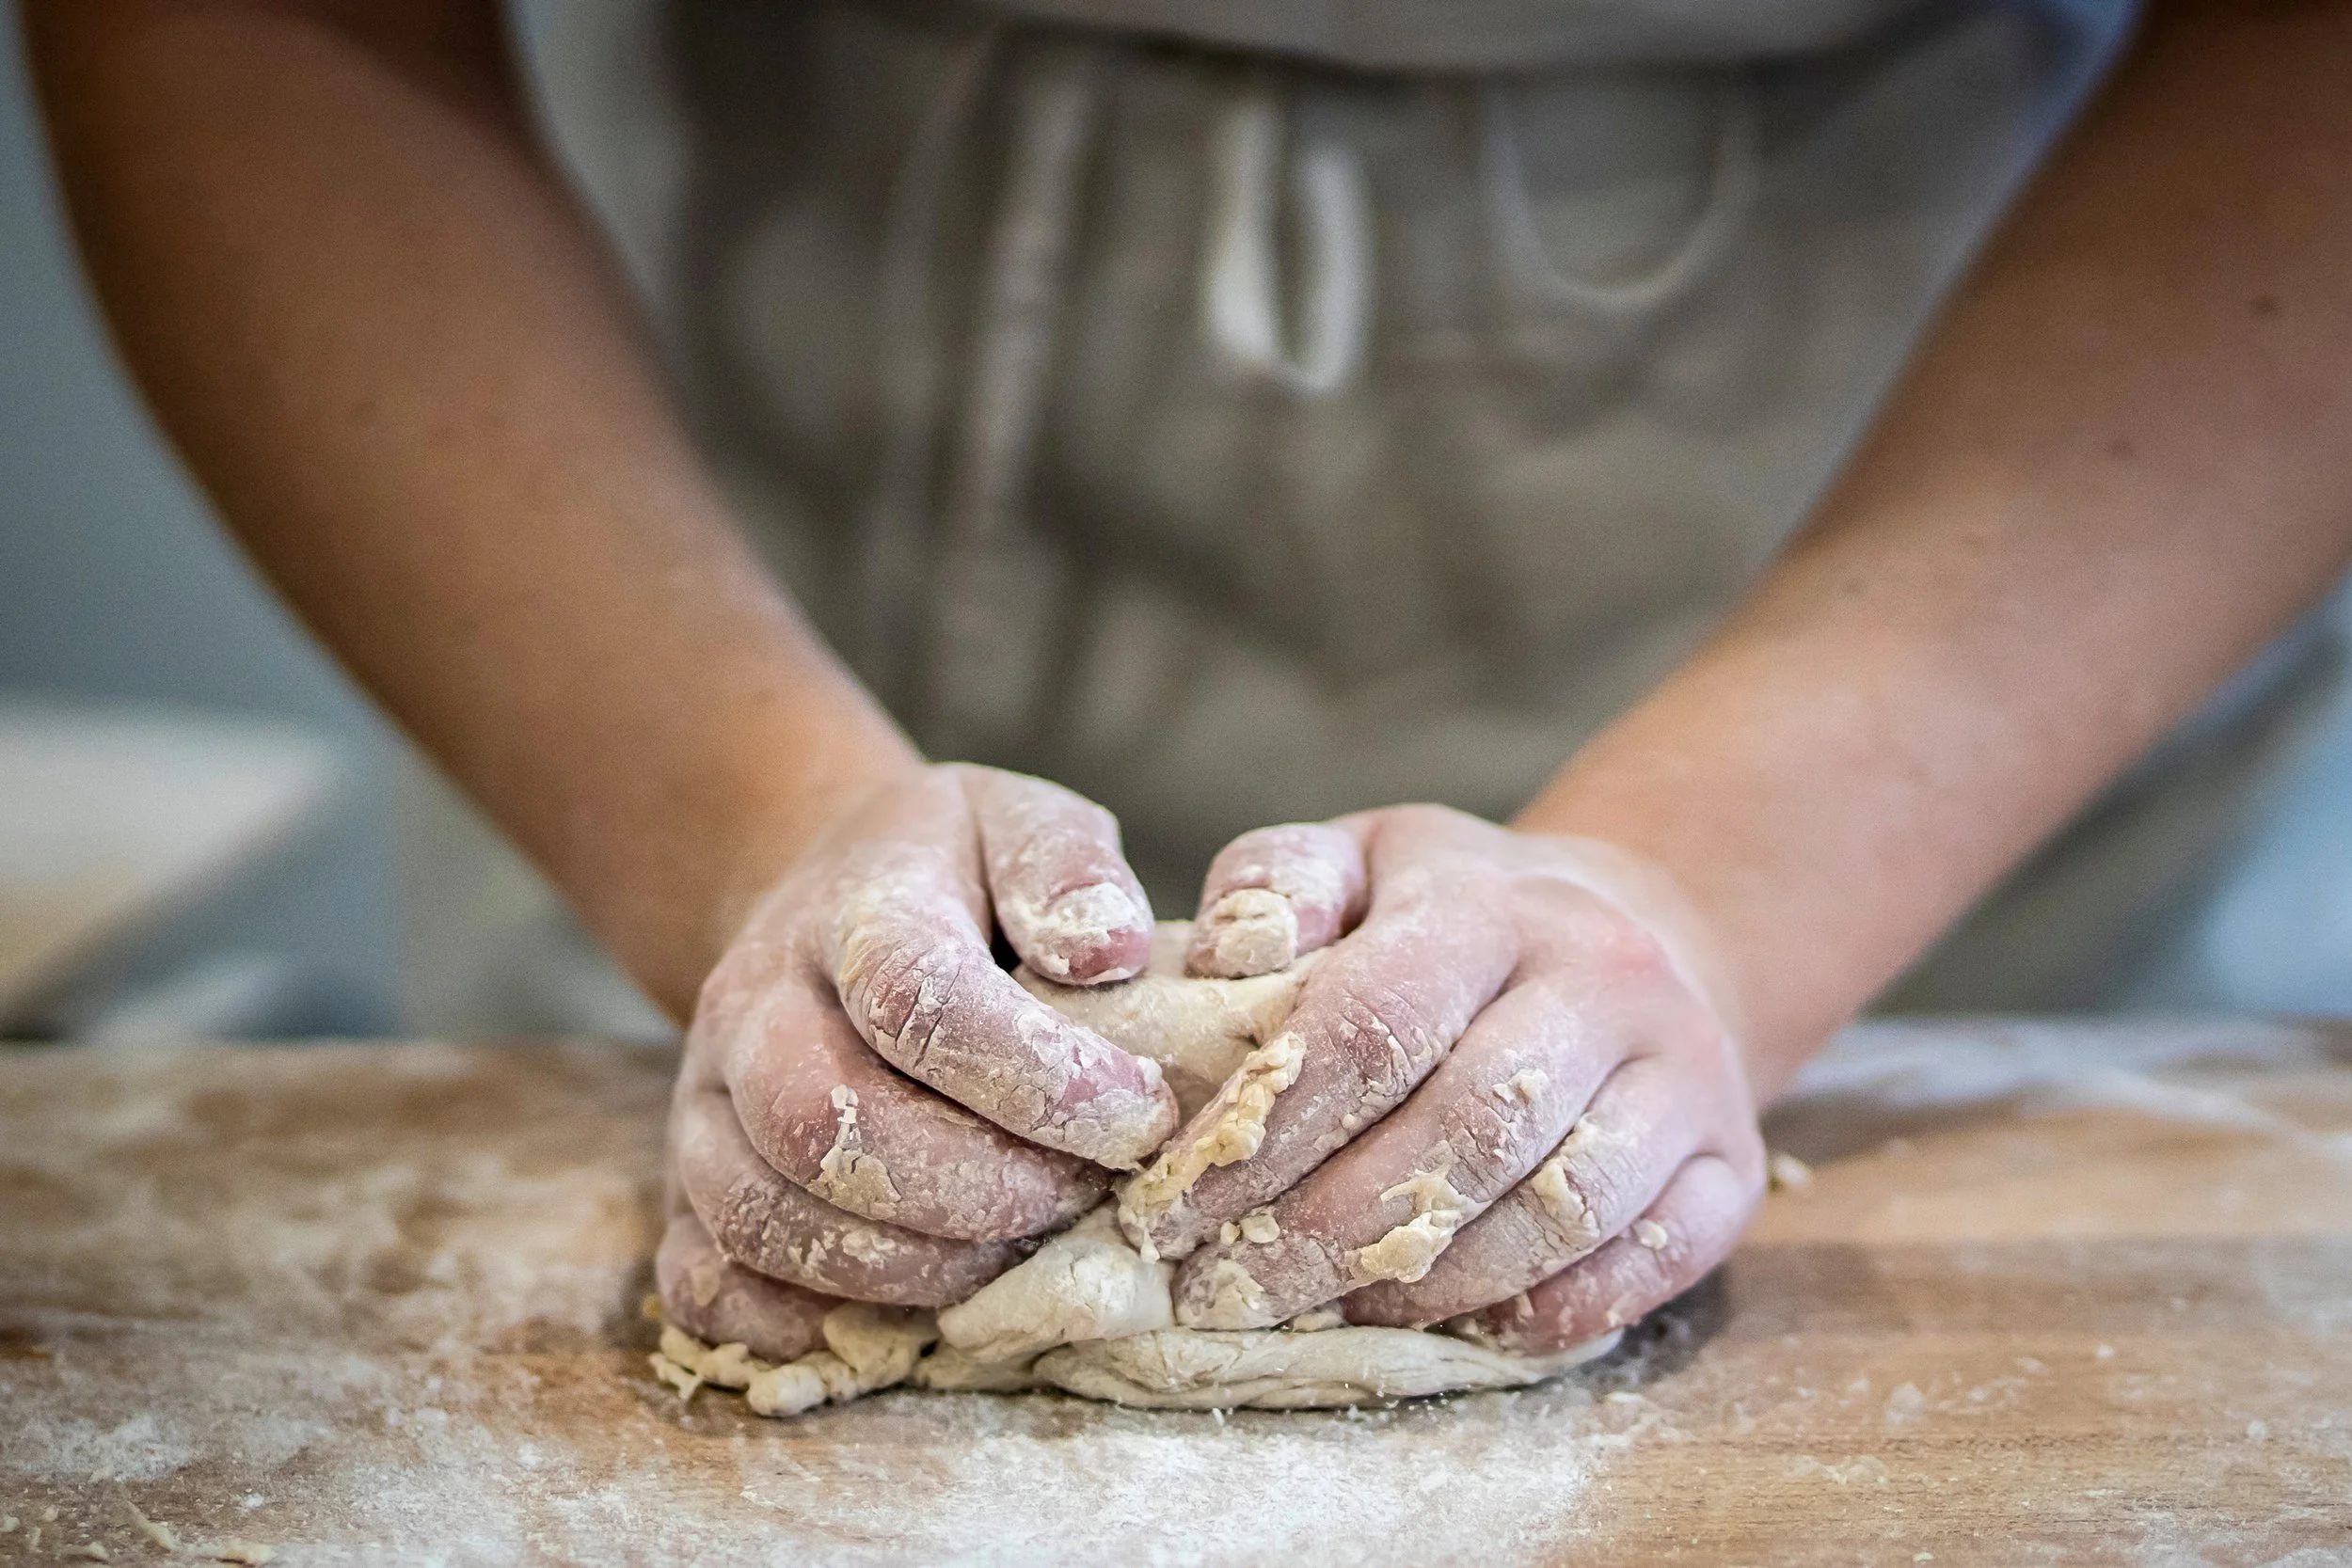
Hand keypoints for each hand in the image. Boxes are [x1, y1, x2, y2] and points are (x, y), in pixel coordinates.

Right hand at [656, 765, 1180, 1358]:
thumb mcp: (1020, 824)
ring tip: (1020, 1252)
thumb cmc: (952, 877)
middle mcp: (753, 1007)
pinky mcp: (686, 1190)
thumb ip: (1068, 869)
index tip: (1141, 1114)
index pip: (917, 1000)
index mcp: (850, 909)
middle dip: (977, 1189)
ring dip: (912, 1265)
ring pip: (767, 1218)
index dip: (1037, 1078)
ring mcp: (704, 1106)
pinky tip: (911, 1314)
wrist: (815, 896)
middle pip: (825, 1124)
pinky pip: (704, 1285)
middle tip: (1083, 1198)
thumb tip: (1110, 949)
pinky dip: (802, 1324)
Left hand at [1128, 805, 1765, 1351]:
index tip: (1171, 1208)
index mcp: (1490, 905)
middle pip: (1463, 1129)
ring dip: (1426, 1286)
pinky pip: (1645, 1263)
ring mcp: (1686, 1075)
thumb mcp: (1366, 857)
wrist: (1651, 931)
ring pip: (1557, 1210)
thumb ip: (1280, 882)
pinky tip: (1447, 1330)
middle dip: (1326, 1232)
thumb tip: (1225, 952)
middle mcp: (1604, 982)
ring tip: (1319, 1318)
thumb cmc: (1462, 912)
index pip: (1372, 1021)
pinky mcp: (1735, 1163)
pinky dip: (1543, 1313)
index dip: (1265, 1130)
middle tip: (1226, 1293)